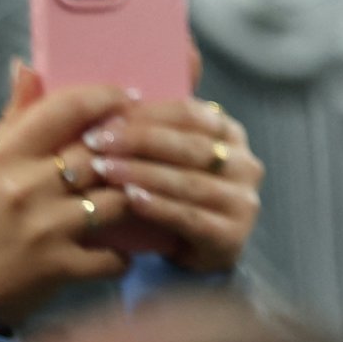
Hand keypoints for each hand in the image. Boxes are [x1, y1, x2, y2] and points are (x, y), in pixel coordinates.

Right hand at [0, 65, 134, 329]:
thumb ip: (13, 120)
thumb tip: (28, 67)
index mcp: (3, 157)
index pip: (66, 109)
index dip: (106, 97)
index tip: (130, 96)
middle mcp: (25, 188)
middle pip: (101, 152)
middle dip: (132, 148)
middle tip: (153, 144)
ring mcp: (44, 229)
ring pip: (118, 198)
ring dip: (135, 199)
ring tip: (144, 195)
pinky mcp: (57, 267)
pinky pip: (114, 254)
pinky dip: (125, 255)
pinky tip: (126, 249)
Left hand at [83, 97, 262, 274]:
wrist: (191, 254)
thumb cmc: (172, 196)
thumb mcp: (170, 158)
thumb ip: (158, 124)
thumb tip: (126, 87)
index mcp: (231, 135)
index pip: (192, 114)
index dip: (148, 114)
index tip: (105, 119)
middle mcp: (245, 164)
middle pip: (190, 146)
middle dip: (140, 142)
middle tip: (97, 143)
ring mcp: (243, 201)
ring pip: (188, 181)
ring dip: (143, 174)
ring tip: (104, 170)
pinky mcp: (232, 236)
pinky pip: (190, 217)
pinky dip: (159, 207)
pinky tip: (130, 200)